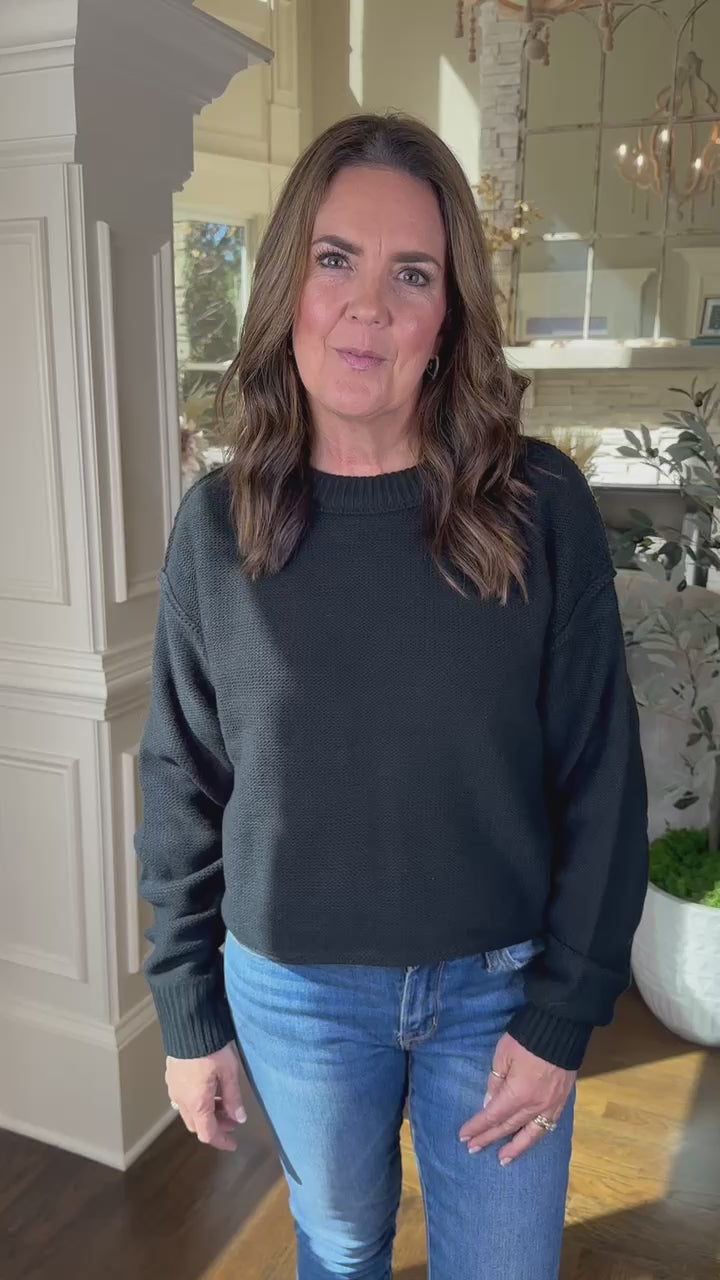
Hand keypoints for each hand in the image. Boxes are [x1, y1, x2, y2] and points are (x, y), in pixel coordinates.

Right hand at [166, 1040, 246, 1150]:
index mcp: (196, 1103)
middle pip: (197, 1124)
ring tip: (223, 1101)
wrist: (188, 1025)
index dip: (221, 1141)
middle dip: (215, 1126)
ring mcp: (173, 1088)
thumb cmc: (212, 1049)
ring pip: (189, 1111)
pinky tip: (209, 1089)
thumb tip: (240, 1118)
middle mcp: (181, 1100)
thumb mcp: (229, 1073)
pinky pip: (183, 1098)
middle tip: (232, 1119)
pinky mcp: (171, 1076)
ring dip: (206, 1112)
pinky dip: (197, 1101)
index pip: (208, 1133)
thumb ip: (234, 1098)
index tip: (234, 1143)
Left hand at [458, 1032, 575, 1165]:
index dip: (478, 1127)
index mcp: (518, 1093)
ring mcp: (550, 1105)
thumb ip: (495, 1082)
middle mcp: (535, 1105)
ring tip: (502, 1159)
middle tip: (473, 1148)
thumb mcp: (503, 1055)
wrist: (560, 1028)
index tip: (464, 1136)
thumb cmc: (526, 1038)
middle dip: (489, 1138)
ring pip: (530, 1134)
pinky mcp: (561, 1102)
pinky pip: (547, 1126)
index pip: (493, 1116)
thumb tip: (489, 1104)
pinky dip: (535, 1136)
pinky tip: (528, 1140)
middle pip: (508, 1126)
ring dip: (515, 1148)